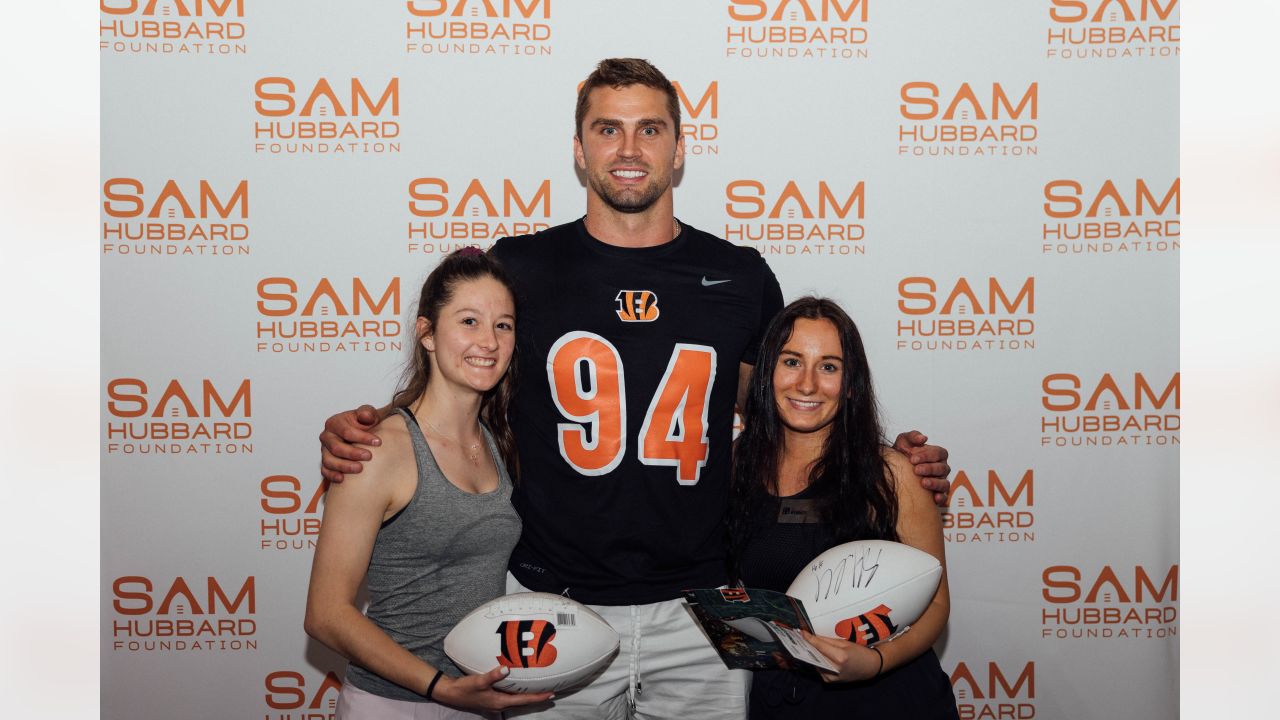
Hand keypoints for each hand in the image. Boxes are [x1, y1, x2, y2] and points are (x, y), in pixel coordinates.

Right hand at [319, 405, 380, 482]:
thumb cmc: (365, 423)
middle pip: (336, 447)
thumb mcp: (368, 414)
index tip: (378, 442)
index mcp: (335, 423)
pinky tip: (343, 479)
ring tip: (360, 469)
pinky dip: (332, 475)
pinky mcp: (326, 462)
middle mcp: (327, 436)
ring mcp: (325, 450)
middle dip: (353, 453)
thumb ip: (367, 412)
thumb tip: (366, 416)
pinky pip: (325, 470)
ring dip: (344, 466)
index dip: (362, 437)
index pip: (346, 431)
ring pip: (329, 461)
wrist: (364, 432)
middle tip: (369, 456)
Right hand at [433, 666, 554, 711]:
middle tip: (551, 691)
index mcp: (500, 702)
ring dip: (528, 695)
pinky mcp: (491, 698)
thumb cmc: (465, 689)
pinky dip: (518, 692)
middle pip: (523, 702)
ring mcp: (496, 702)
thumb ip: (493, 675)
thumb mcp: (479, 681)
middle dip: (537, 697)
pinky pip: (509, 696)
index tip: (551, 694)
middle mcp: (500, 704)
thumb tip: (507, 668)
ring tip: (540, 688)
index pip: (524, 701)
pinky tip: (520, 685)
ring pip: (517, 700)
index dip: (538, 697)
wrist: (450, 693)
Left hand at [802, 631, 881, 682]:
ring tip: (807, 644)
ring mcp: (831, 677)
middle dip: (808, 646)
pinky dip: (817, 661)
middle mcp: (834, 668)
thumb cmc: (859, 652)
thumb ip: (827, 641)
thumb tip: (813, 636)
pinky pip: (819, 669)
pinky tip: (817, 655)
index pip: (819, 646)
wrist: (870, 667)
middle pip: (815, 655)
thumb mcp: (845, 643)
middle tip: (801, 637)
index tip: (801, 632)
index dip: (809, 639)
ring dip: (811, 654)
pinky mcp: (829, 681)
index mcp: (840, 657)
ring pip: (815, 662)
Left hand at [892, 431, 950, 506]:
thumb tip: (923, 438)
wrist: (892, 470)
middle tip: (916, 470)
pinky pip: (944, 497)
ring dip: (935, 483)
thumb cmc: (901, 455)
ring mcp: (940, 482)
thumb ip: (913, 436)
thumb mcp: (904, 442)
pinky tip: (934, 498)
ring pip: (945, 483)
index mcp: (937, 455)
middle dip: (929, 468)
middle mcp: (941, 468)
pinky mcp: (937, 495)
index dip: (927, 455)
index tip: (912, 458)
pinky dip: (941, 498)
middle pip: (943, 468)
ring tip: (923, 483)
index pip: (939, 453)